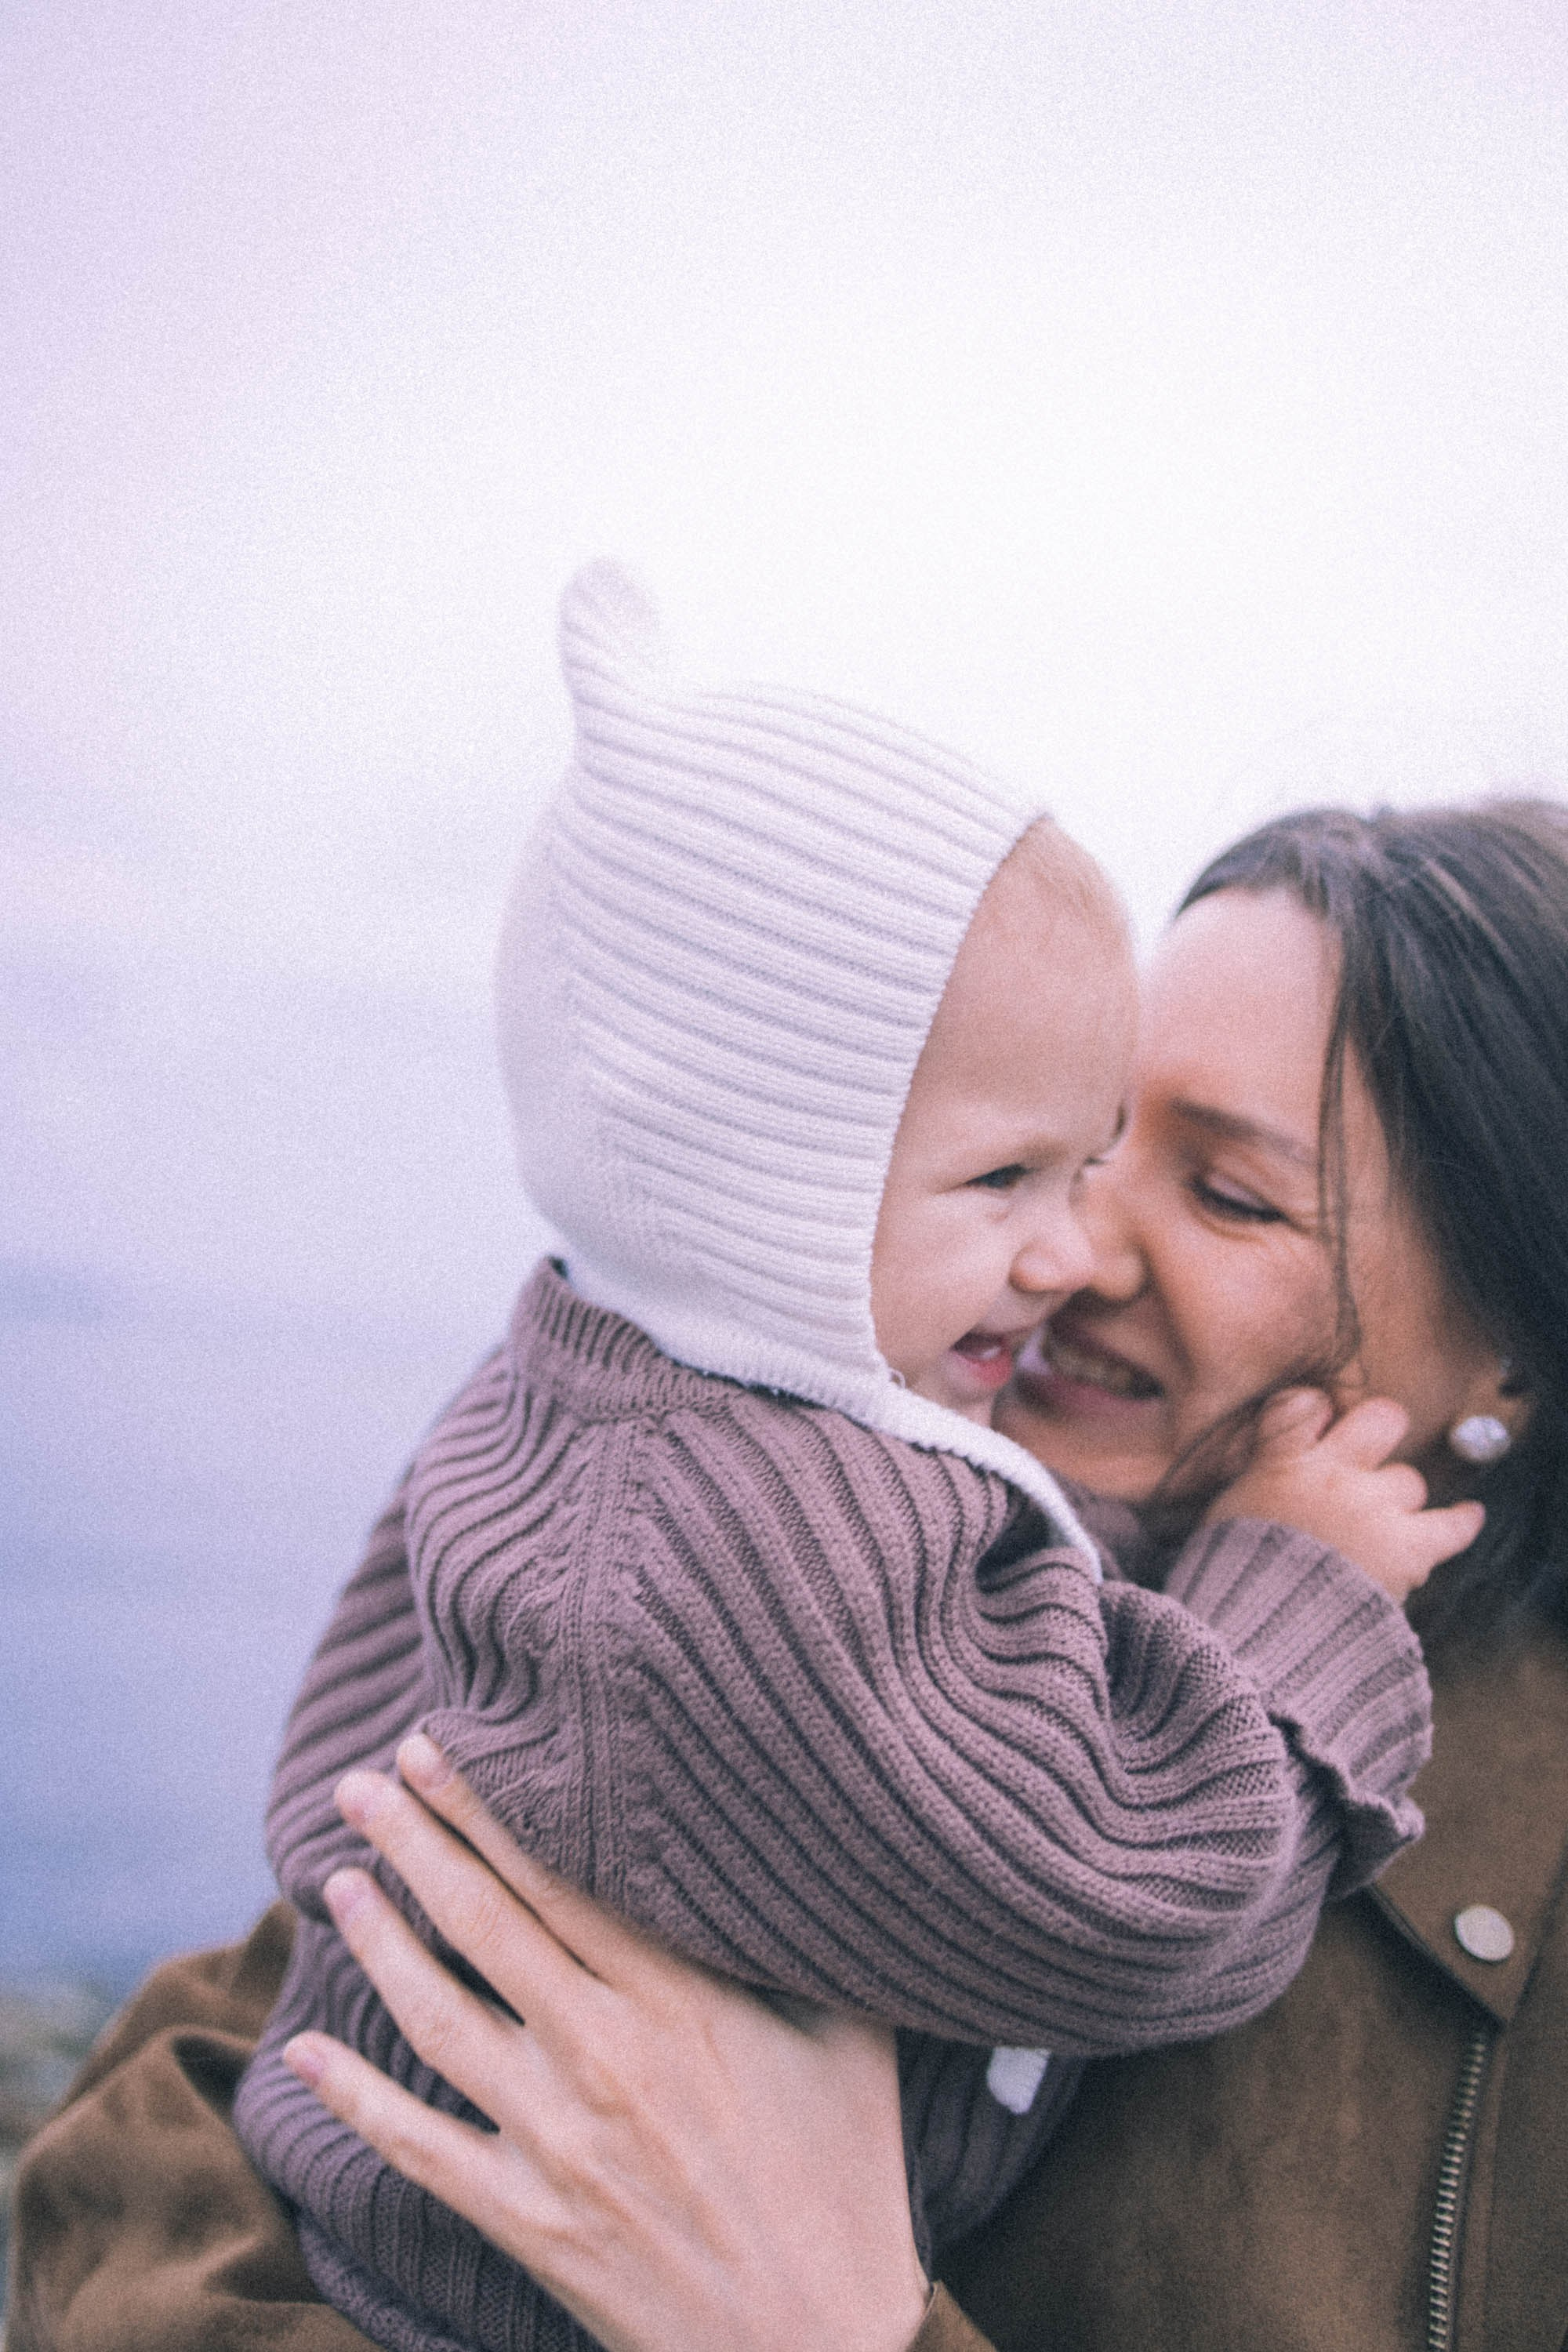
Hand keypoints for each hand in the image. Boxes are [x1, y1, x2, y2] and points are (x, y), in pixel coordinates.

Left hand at [282, 1736, 928, 2351]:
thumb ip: (805, 1943)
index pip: (557, 1878)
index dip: (485, 1810)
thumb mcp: (854, 2040)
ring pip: (438, 2016)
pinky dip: (355, 2099)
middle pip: (485, 1924)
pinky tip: (306, 2052)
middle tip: (359, 1786)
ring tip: (335, 1880)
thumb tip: (790, 1848)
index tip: (435, 1749)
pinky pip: (419, 2148)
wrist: (820, 2348)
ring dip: (377, 1941)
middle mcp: (605, 2056)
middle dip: (416, 1843)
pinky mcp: (527, 2222)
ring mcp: (556, 2143)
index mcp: (682, 2003)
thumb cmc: (849, 2184)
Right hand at [1206, 1389, 1484, 1605]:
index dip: (1317, 1410)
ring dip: (1398, 1500)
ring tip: (1379, 1527)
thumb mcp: (1228, 1509)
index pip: (1305, 1403)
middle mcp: (1334, 1475)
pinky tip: (1470, 1514)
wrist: (1258, 1632)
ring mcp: (1374, 1509)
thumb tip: (1272, 1464)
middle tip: (1370, 1452)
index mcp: (1282, 1462)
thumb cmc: (1233, 1575)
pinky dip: (1461, 1522)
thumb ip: (1259, 1476)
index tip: (1320, 1425)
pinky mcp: (1406, 1549)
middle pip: (1381, 1419)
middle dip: (1380, 1429)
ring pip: (1409, 1481)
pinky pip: (1451, 1525)